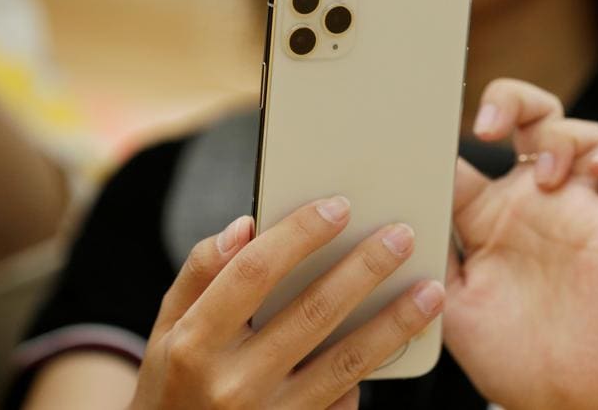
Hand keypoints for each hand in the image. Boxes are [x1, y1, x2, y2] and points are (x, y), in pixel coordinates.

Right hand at [130, 197, 444, 408]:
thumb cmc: (173, 384)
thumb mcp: (167, 329)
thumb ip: (200, 274)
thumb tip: (245, 226)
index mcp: (193, 341)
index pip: (254, 271)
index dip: (300, 233)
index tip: (339, 206)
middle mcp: (232, 381)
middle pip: (312, 311)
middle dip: (364, 269)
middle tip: (401, 236)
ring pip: (347, 361)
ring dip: (394, 322)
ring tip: (429, 291)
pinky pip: (345, 400)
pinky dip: (375, 369)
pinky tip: (403, 340)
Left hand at [445, 79, 597, 408]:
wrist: (562, 394)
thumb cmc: (507, 355)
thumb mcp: (448, 300)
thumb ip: (432, 250)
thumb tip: (402, 208)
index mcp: (485, 217)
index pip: (468, 154)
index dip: (449, 133)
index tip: (431, 128)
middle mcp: (530, 204)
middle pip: (528, 120)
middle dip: (512, 102)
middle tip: (490, 124)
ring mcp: (574, 210)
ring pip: (580, 132)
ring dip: (564, 135)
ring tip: (549, 173)